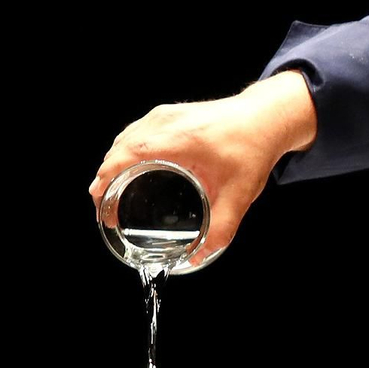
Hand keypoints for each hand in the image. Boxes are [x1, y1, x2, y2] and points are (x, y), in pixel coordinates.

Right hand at [89, 71, 316, 266]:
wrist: (269, 116)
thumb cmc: (254, 147)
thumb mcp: (239, 194)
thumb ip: (222, 228)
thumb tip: (201, 255)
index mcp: (178, 139)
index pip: (125, 156)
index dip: (105, 180)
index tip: (100, 204)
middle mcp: (167, 122)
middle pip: (120, 147)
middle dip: (105, 177)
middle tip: (104, 206)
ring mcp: (168, 113)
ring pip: (126, 137)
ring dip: (113, 162)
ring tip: (111, 189)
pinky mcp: (172, 112)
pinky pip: (137, 130)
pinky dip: (126, 149)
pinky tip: (130, 166)